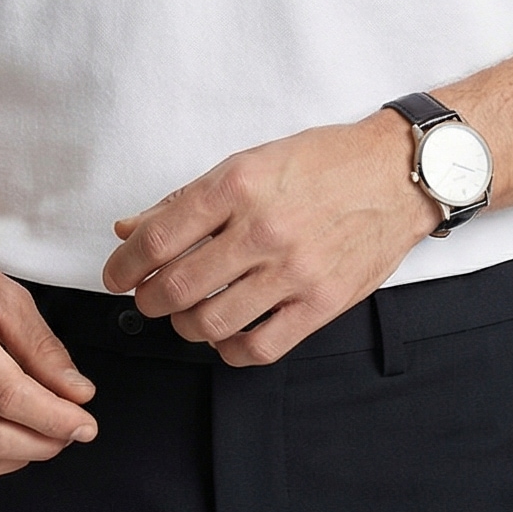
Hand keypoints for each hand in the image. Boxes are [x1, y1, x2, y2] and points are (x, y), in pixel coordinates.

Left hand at [104, 114, 440, 365]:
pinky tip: (227, 332)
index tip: (116, 275)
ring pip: (211, 323)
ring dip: (186, 325)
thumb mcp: (249, 162)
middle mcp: (263, 229)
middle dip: (150, 299)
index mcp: (239, 185)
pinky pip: (258, 347)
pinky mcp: (321, 303)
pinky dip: (230, 349)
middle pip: (178, 287)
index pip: (159, 237)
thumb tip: (128, 229)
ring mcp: (294, 271)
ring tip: (189, 313)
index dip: (125, 264)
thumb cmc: (322, 163)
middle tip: (150, 296)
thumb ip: (186, 200)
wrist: (396, 174)